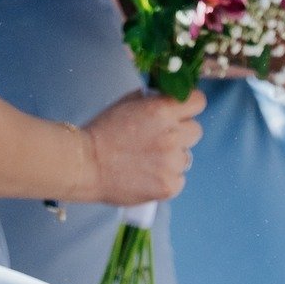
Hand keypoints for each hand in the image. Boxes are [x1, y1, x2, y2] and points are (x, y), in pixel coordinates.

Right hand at [83, 89, 205, 204]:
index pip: (198, 101)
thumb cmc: (102, 132)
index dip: (190, 107)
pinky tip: (148, 177)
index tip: (182, 114)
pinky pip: (179, 180)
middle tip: (159, 141)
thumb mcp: (127, 103)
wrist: (86, 165)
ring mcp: (172, 162)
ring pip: (187, 157)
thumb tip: (168, 98)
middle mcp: (172, 134)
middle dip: (181, 134)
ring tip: (149, 161)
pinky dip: (167, 180)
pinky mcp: (169, 186)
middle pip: (196, 131)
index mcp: (162, 110)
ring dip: (173, 158)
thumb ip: (153, 100)